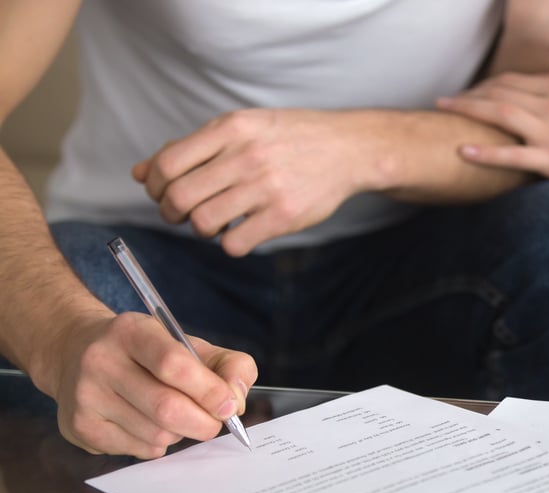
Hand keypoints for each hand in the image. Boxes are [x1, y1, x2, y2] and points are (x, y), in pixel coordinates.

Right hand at [51, 311, 256, 457]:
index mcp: (132, 331)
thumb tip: (236, 400)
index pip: (174, 364)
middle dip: (203, 422)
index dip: (209, 390)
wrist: (76, 352)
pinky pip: (140, 450)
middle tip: (214, 422)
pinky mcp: (80, 426)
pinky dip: (158, 444)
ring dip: (180, 433)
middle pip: (167, 408)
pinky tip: (149, 425)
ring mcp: (86, 396)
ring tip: (174, 416)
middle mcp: (101, 361)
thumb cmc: (148, 352)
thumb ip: (227, 365)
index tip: (229, 405)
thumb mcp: (188, 344)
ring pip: (156, 435)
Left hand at [133, 109, 380, 256]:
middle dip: (170, 212)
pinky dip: (228, 244)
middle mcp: (245, 156)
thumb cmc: (287, 138)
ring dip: (199, 229)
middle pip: (179, 198)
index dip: (155, 186)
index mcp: (230, 129)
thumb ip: (190, 148)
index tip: (163, 193)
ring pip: (202, 223)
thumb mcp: (239, 128)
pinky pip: (234, 244)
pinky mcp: (284, 216)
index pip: (167, 164)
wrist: (346, 148)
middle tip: (182, 214)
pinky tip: (240, 231)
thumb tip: (140, 173)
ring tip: (213, 222)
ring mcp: (266, 187)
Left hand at [437, 67, 548, 198]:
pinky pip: (512, 155)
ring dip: (468, 111)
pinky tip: (463, 150)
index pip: (513, 80)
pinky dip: (486, 152)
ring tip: (444, 112)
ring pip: (500, 114)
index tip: (468, 93)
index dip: (485, 84)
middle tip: (445, 102)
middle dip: (469, 94)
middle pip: (500, 91)